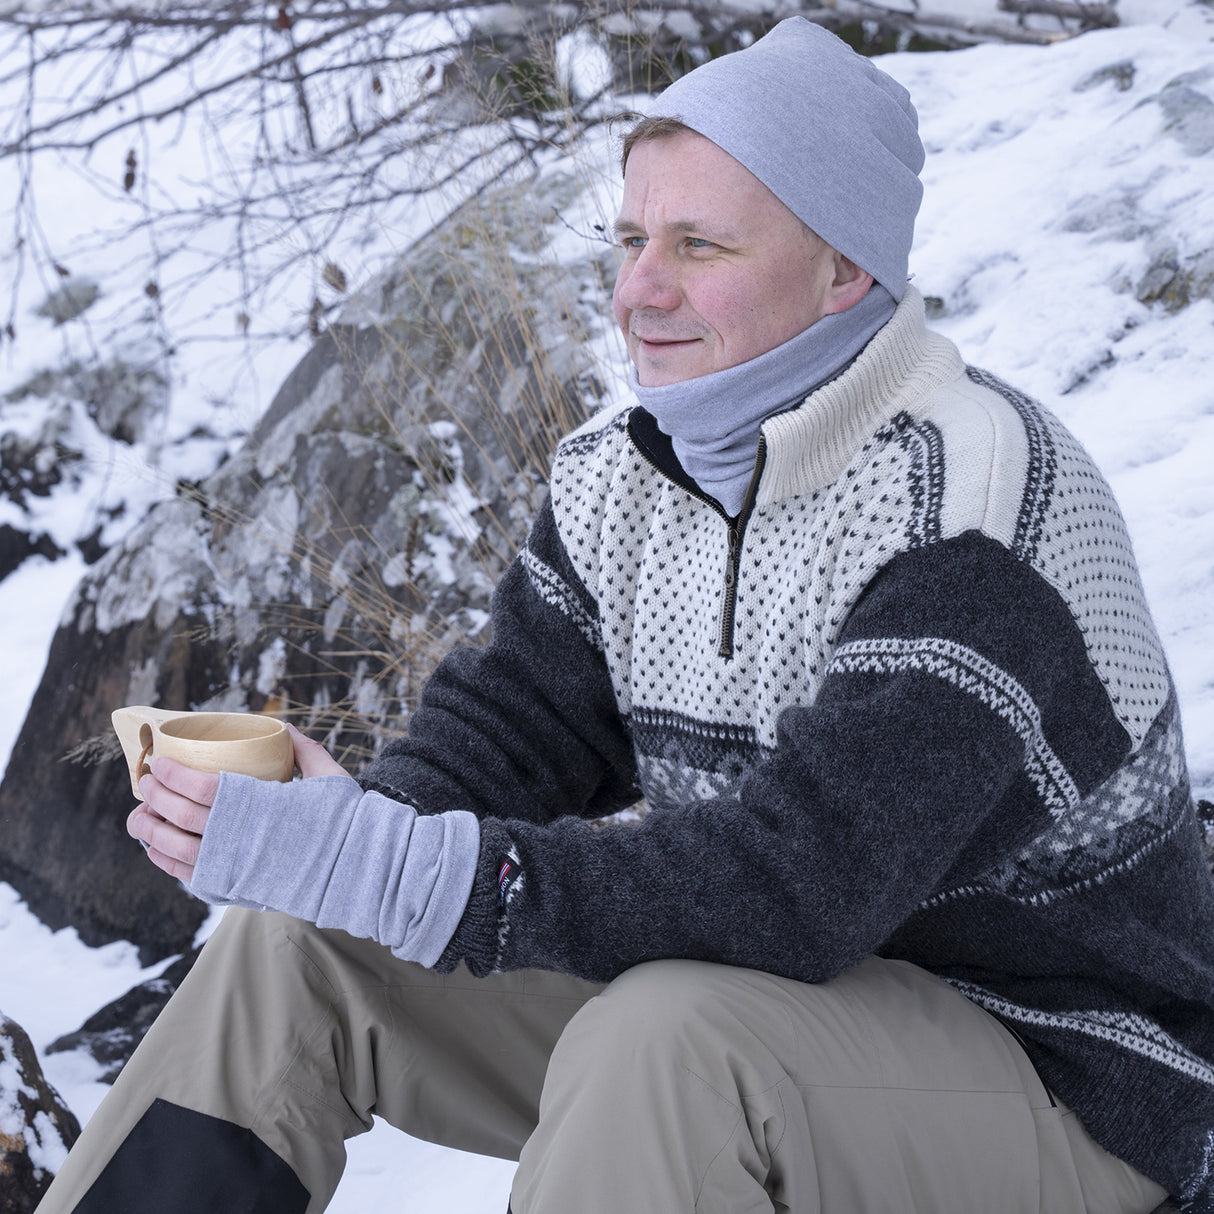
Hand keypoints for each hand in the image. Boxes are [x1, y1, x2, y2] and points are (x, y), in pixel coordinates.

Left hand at [127, 723, 344, 881]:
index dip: (173, 775)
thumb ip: (305, 750)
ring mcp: (234, 868)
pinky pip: (187, 876)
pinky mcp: (234, 891)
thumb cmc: (346, 822)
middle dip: (154, 797)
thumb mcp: (331, 778)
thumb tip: (282, 728)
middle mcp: (240, 839)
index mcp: (261, 806)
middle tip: (145, 783)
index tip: (159, 763)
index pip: (202, 787)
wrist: (356, 872)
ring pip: (175, 850)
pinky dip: (165, 861)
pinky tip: (156, 849)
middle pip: (180, 816)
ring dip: (149, 831)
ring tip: (138, 817)